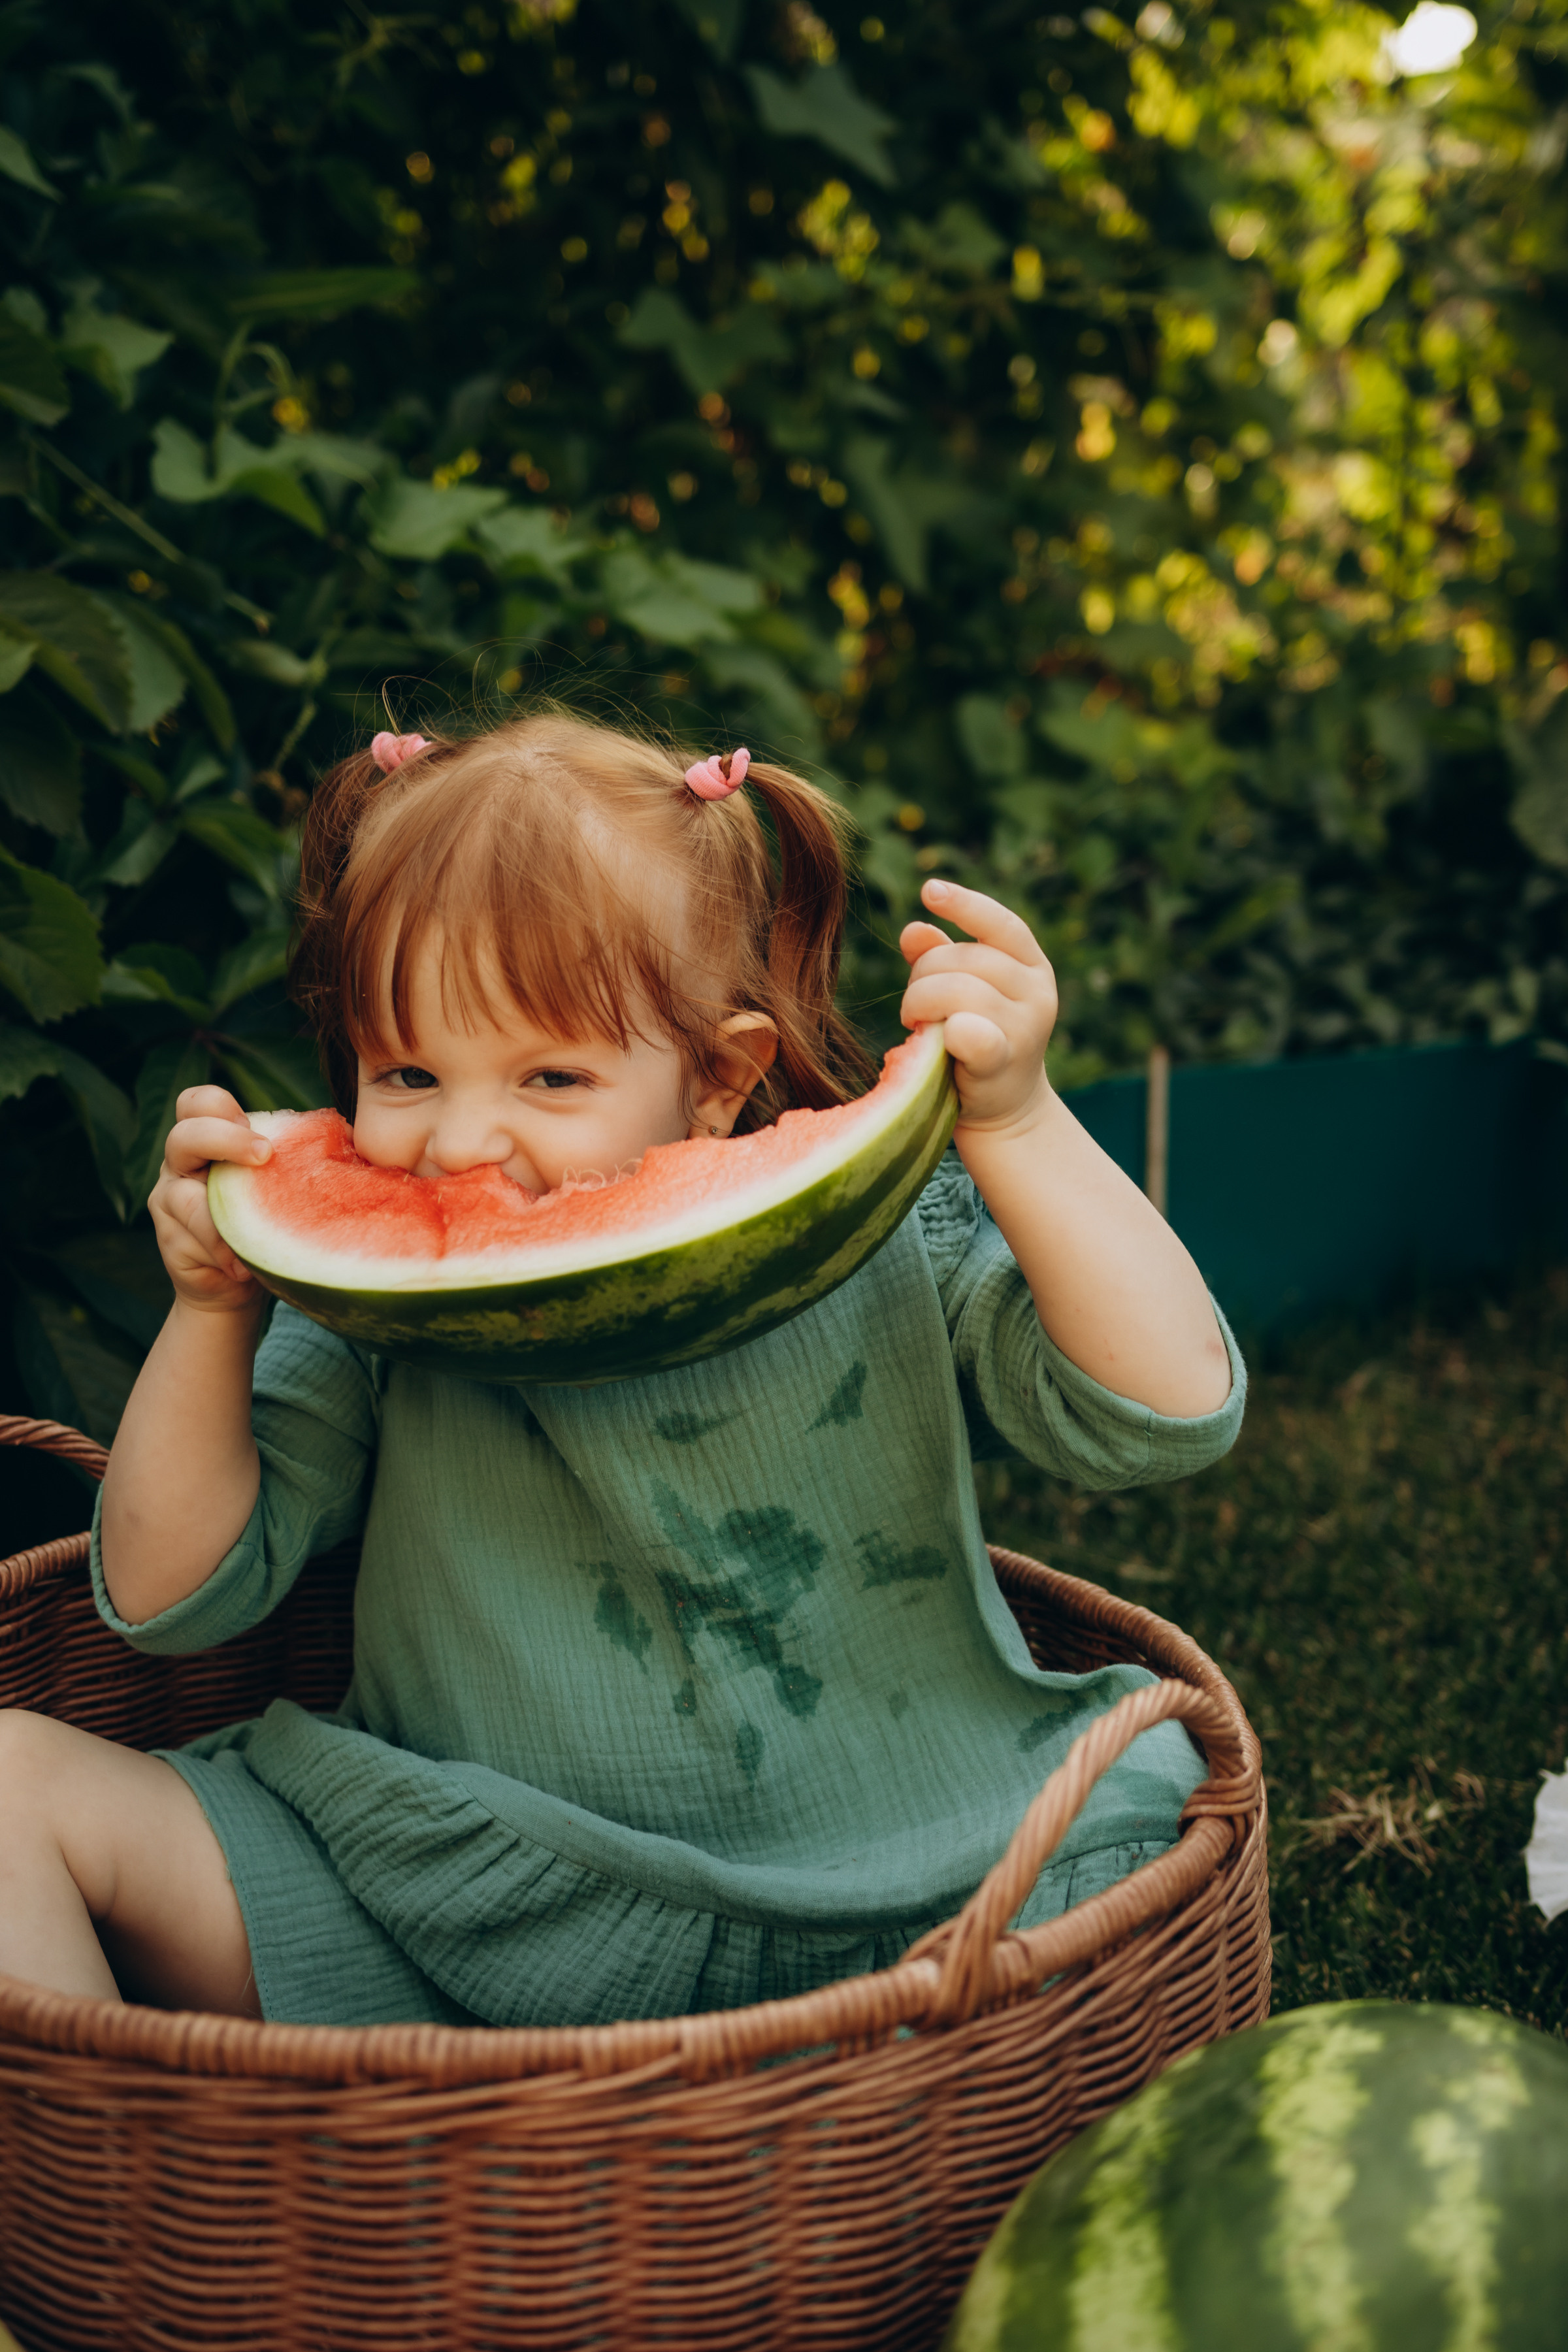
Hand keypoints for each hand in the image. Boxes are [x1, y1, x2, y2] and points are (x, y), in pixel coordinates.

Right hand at [147, 1085, 271, 1313]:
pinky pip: (194, 1238)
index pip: (199, 1104)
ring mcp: (168, 1200)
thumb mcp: (278, 1185)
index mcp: (209, 1140)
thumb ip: (291, 1159)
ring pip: (184, 1196)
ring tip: (260, 1232)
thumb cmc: (265, 1223)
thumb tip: (348, 1137)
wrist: (233, 1285)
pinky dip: (223, 1250)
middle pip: (184, 1135)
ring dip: (226, 1213)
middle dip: (226, 1140)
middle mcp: (182, 1164)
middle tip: (265, 1155)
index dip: (222, 1108)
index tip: (264, 1139)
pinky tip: (243, 1268)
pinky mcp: (170, 1239)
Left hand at [899, 879, 1055, 1133]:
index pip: (1002, 924)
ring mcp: (1025, 1028)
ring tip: (920, 1025)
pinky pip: (972, 1033)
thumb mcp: (965, 993)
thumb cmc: (979, 1039)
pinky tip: (942, 1036)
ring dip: (921, 1004)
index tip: (930, 890)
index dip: (965, 905)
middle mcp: (1036, 993)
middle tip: (914, 1006)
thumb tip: (913, 929)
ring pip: (955, 990)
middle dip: (923, 977)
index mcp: (1032, 967)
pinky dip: (951, 1030)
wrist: (1003, 1108)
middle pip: (963, 959)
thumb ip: (941, 958)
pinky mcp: (1004, 1062)